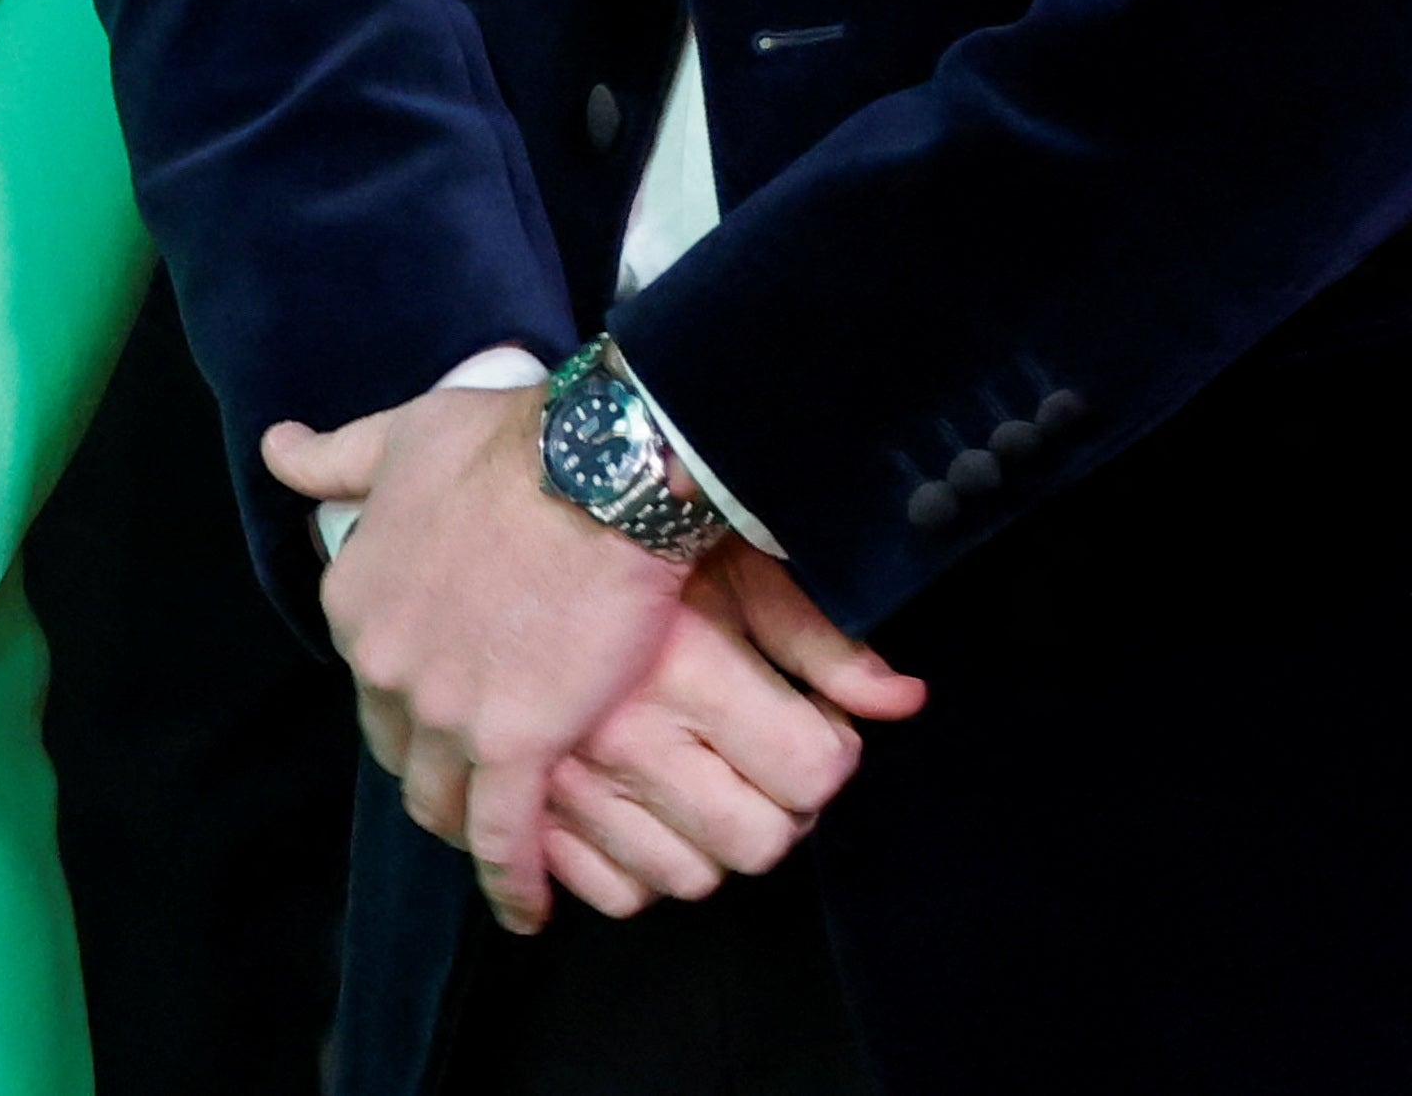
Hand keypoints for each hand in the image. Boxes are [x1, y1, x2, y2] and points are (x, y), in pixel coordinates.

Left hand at [264, 380, 693, 937]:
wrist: (591, 473)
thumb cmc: (503, 446)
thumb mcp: (396, 439)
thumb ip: (331, 458)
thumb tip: (276, 446)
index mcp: (354, 600)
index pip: (367, 675)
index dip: (402, 695)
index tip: (436, 706)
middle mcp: (384, 666)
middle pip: (397, 745)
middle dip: (427, 767)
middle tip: (466, 781)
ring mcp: (444, 714)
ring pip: (442, 800)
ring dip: (465, 826)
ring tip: (495, 846)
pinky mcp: (513, 746)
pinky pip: (503, 838)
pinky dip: (513, 882)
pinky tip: (526, 909)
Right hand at [526, 549, 923, 918]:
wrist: (505, 519)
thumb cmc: (627, 538)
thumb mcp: (735, 567)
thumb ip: (821, 642)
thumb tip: (906, 700)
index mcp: (684, 671)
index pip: (812, 772)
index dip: (832, 751)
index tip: (814, 722)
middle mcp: (625, 737)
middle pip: (758, 842)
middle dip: (782, 808)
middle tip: (764, 760)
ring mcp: (568, 779)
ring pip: (687, 879)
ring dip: (710, 844)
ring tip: (701, 784)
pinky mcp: (525, 803)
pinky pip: (609, 892)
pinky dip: (636, 872)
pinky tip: (645, 819)